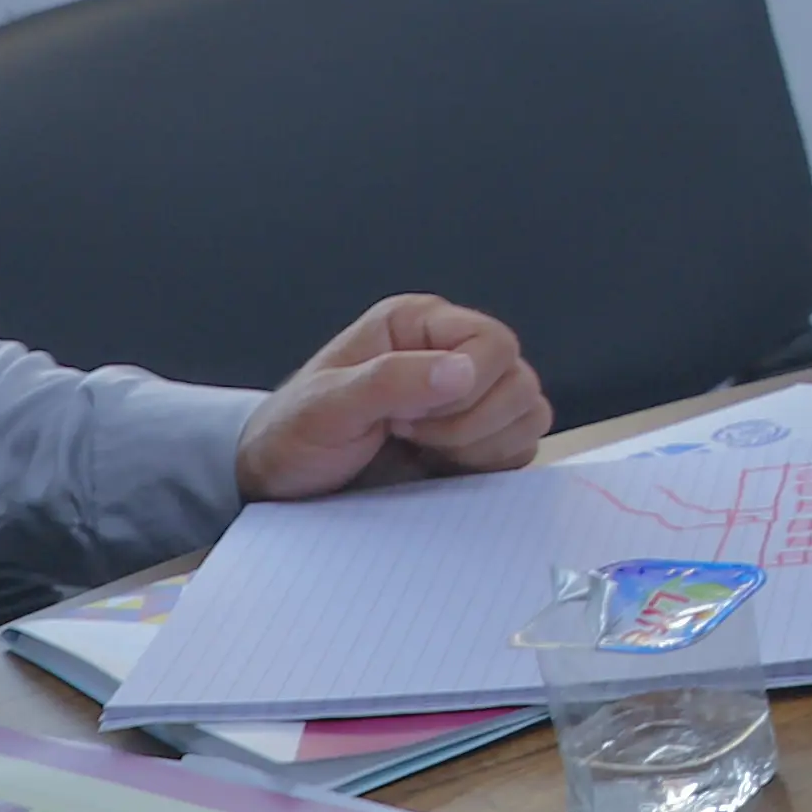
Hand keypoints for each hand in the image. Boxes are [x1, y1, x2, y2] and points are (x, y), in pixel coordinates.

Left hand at [239, 296, 555, 502]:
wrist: (282, 486)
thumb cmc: (292, 437)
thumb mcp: (326, 406)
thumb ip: (391, 381)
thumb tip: (463, 372)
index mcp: (420, 326)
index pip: (493, 343)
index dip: (467, 387)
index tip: (409, 417)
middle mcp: (454, 353)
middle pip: (520, 380)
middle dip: (472, 423)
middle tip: (411, 436)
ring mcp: (472, 398)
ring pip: (529, 413)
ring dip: (483, 445)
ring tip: (425, 450)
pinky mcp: (481, 440)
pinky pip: (522, 446)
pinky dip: (490, 463)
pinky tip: (441, 466)